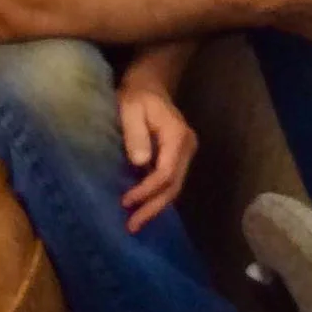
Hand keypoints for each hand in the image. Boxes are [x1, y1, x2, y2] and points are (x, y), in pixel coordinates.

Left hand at [115, 72, 198, 233]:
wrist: (150, 85)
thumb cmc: (136, 96)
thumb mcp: (130, 109)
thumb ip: (135, 135)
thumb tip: (140, 163)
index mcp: (177, 136)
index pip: (166, 172)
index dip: (147, 190)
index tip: (125, 201)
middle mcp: (187, 147)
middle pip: (174, 185)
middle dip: (153, 207)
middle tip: (132, 226)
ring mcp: (185, 153)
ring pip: (174, 187)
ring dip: (155, 206)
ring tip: (134, 223)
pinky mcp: (178, 157)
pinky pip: (170, 182)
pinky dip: (157, 197)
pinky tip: (142, 208)